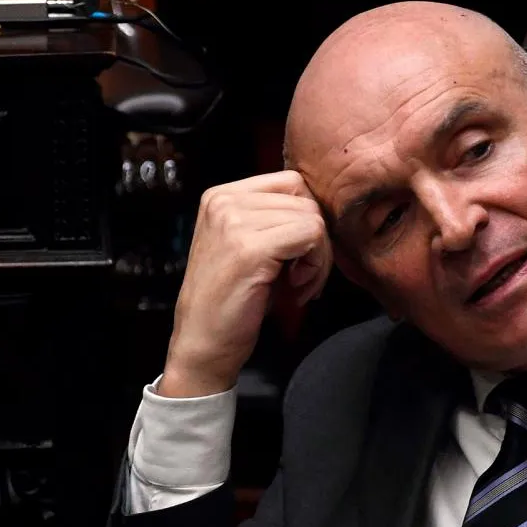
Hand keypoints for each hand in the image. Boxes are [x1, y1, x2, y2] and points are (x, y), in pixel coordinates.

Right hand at [158, 171, 331, 397]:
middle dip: (317, 241)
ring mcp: (233, 221)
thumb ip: (276, 219)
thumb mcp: (251, 245)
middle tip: (302, 276)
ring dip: (318, 257)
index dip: (307, 219)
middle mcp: (223, 201)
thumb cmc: (233, 301)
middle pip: (306, 200)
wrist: (203, 344)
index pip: (292, 183)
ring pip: (313, 218)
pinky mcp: (249, 247)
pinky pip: (311, 236)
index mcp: (222, 196)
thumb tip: (323, 209)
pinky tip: (296, 289)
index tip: (298, 254)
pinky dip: (316, 266)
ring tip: (297, 285)